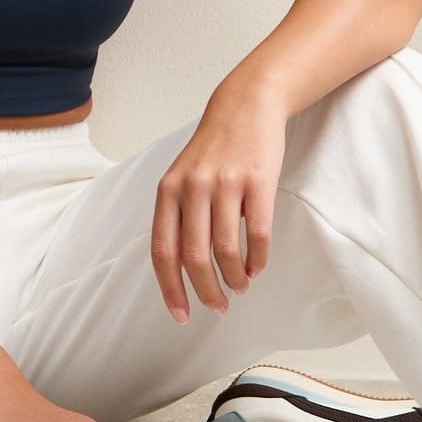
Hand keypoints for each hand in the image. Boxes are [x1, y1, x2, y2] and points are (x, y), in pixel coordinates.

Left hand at [151, 80, 289, 321]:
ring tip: (239, 286)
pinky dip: (257, 260)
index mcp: (168, 190)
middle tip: (218, 306)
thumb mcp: (182, 177)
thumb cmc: (212, 149)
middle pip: (195, 257)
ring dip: (234, 278)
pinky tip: (256, 267)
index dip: (170, 288)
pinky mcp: (258, 181)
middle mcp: (192, 188)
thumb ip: (178, 217)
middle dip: (206, 291)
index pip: (163, 251)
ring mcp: (225, 184)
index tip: (180, 315)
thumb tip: (181, 270)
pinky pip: (258, 234)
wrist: (245, 105)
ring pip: (226, 250)